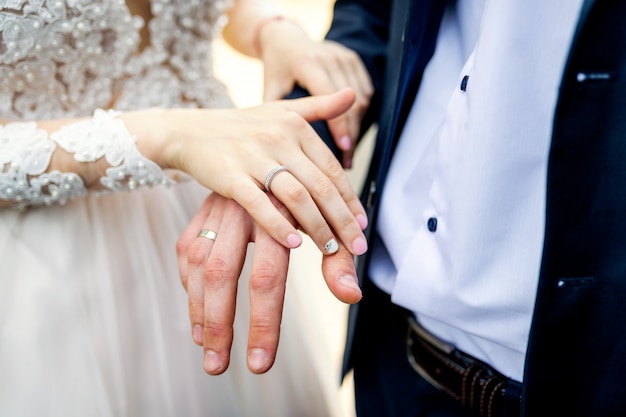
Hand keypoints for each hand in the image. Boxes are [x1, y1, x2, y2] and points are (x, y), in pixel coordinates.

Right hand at [127, 89, 367, 256]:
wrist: (189, 131)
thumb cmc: (241, 126)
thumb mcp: (281, 110)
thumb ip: (319, 106)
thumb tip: (354, 94)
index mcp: (295, 126)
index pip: (332, 168)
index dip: (350, 198)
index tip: (363, 223)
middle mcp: (278, 139)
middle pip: (320, 186)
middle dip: (343, 220)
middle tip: (357, 246)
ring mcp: (254, 157)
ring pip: (296, 197)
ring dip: (318, 227)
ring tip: (331, 250)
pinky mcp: (230, 177)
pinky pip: (259, 205)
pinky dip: (278, 225)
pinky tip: (294, 244)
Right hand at [177, 193, 361, 374]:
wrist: (272, 148)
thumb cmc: (307, 196)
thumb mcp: (326, 222)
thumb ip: (338, 259)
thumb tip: (352, 296)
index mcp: (277, 213)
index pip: (268, 276)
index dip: (263, 321)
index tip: (261, 362)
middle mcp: (242, 209)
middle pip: (224, 273)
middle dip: (222, 325)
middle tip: (223, 367)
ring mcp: (218, 209)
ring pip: (199, 264)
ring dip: (200, 311)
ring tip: (207, 350)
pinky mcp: (203, 211)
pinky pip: (187, 249)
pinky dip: (188, 283)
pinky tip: (197, 314)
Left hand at [259, 20, 373, 167]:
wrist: (285, 39)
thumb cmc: (276, 69)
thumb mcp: (271, 91)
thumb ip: (278, 117)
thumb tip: (288, 149)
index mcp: (307, 63)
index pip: (330, 98)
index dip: (340, 125)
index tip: (343, 149)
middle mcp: (329, 56)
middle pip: (351, 101)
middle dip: (352, 134)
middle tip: (345, 161)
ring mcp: (343, 56)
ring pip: (362, 98)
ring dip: (359, 126)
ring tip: (349, 150)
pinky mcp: (352, 59)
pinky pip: (366, 90)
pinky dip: (363, 113)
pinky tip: (353, 130)